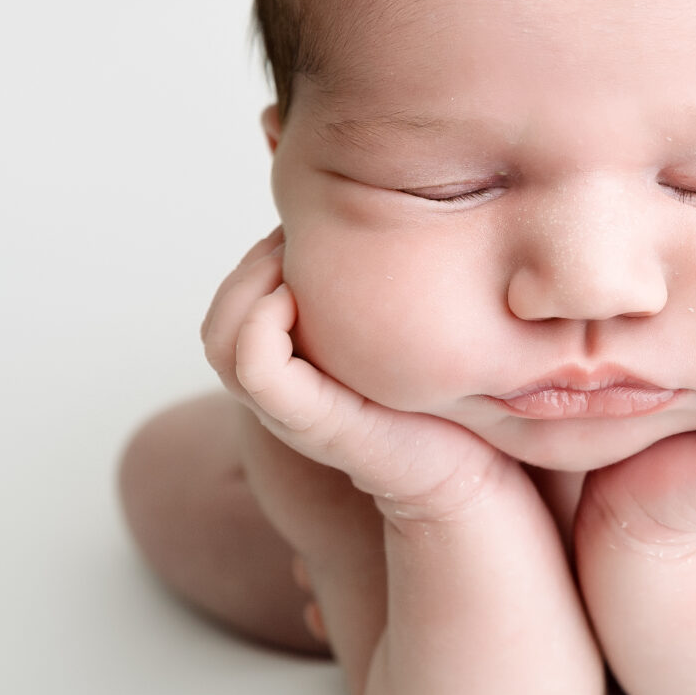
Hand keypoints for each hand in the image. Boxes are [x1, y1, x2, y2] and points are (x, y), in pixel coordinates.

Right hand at [201, 226, 519, 521]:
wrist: (475, 475)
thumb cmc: (449, 401)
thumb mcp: (405, 330)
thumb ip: (380, 291)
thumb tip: (388, 219)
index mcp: (297, 368)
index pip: (236, 302)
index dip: (262, 255)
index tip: (314, 228)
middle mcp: (284, 390)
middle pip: (220, 318)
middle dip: (253, 263)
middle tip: (302, 238)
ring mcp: (290, 409)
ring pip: (221, 338)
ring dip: (249, 284)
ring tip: (295, 263)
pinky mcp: (312, 424)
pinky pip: (252, 366)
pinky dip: (260, 321)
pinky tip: (300, 300)